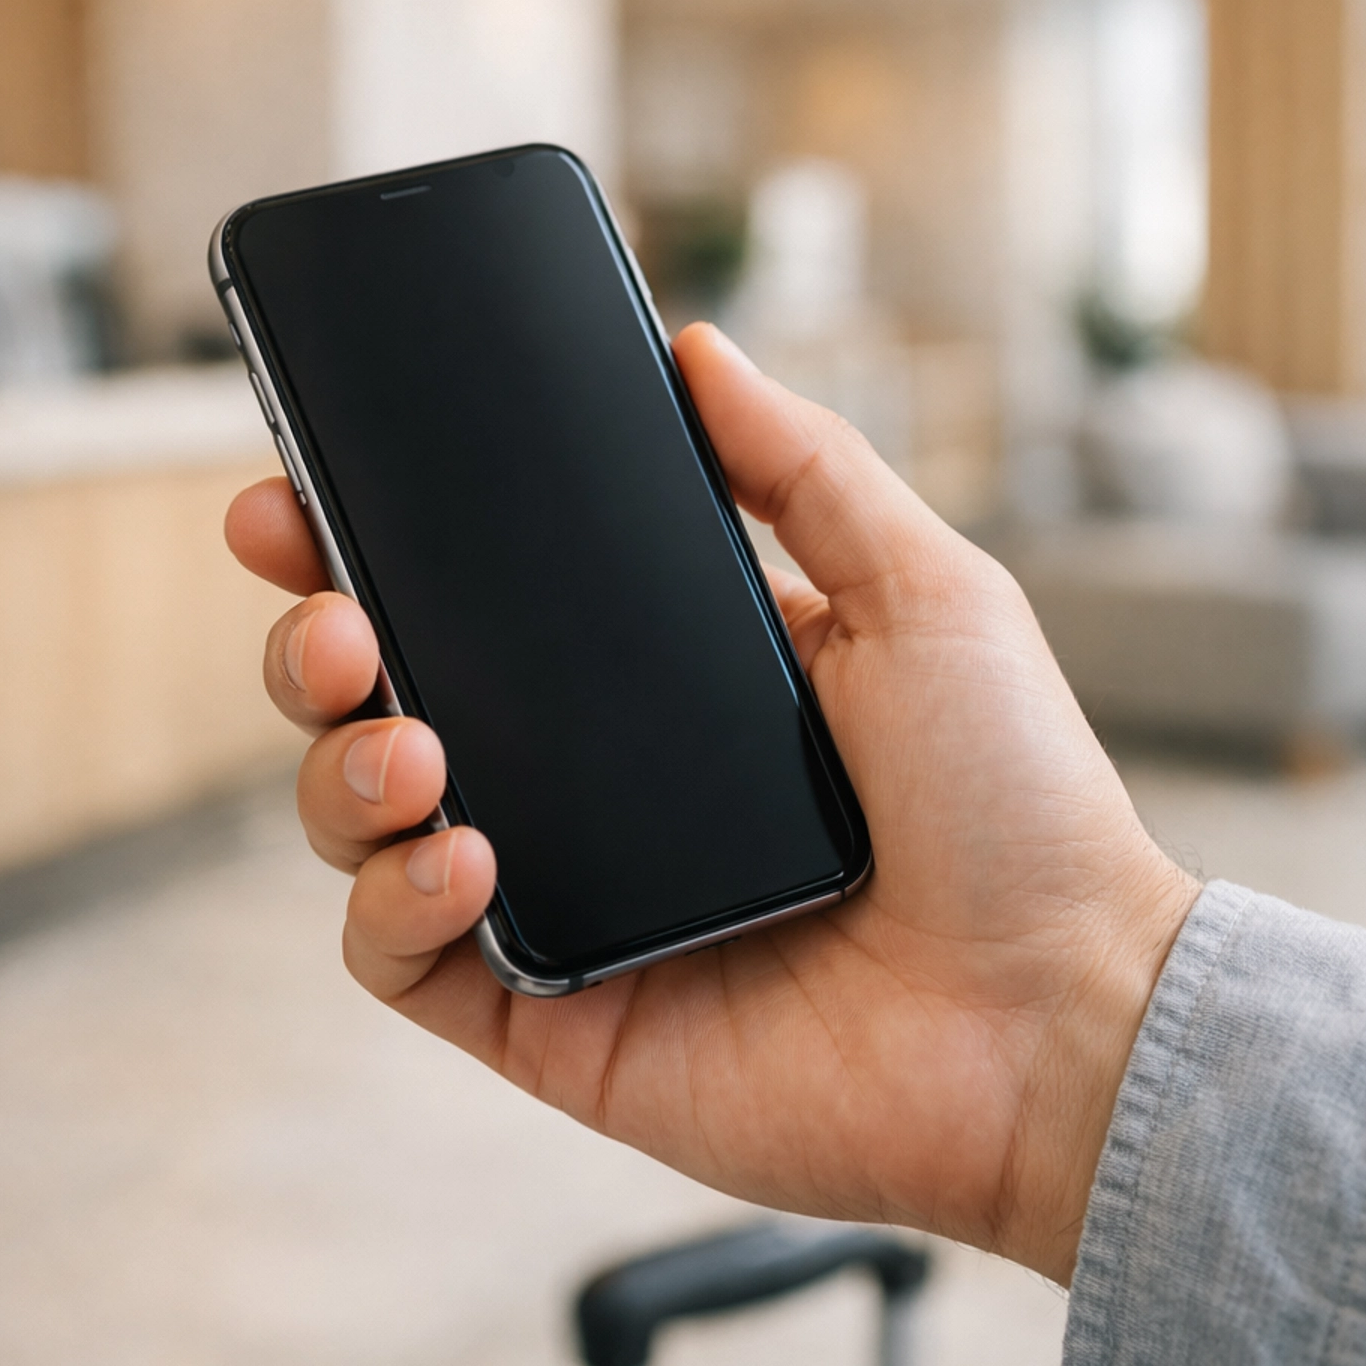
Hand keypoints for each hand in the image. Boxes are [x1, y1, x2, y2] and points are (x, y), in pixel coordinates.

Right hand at [226, 323, 1198, 1284]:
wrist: (1060, 1014)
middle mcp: (592, 787)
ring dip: (340, 771)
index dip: (374, 544)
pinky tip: (462, 858)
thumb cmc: (1019, 806)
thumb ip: (806, 465)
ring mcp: (563, 904)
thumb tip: (698, 347)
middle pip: (386, 702)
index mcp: (659, 684)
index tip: (305, 490)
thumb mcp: (924, 592)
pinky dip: (394, 904)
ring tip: (408, 740)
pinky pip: (404, 962)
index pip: (478, 599)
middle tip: (336, 613)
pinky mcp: (551, 1018)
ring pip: (364, 827)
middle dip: (318, 644)